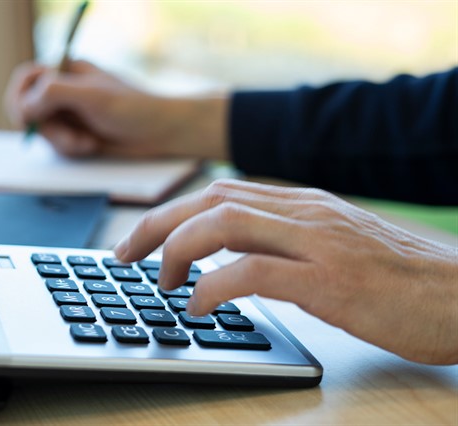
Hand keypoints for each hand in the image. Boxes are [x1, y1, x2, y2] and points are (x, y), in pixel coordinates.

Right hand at [4, 60, 228, 159]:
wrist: (164, 133)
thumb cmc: (136, 108)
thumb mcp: (94, 96)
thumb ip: (55, 93)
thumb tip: (25, 106)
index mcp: (66, 71)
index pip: (24, 80)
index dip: (21, 99)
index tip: (29, 117)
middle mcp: (64, 91)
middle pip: (28, 110)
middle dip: (46, 128)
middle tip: (69, 138)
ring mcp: (69, 114)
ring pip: (42, 132)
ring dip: (62, 143)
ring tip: (87, 144)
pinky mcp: (76, 135)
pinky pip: (57, 148)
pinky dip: (71, 151)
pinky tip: (92, 147)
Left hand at [114, 179, 457, 364]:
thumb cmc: (401, 279)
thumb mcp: (336, 246)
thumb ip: (287, 242)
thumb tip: (232, 258)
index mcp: (303, 204)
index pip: (220, 193)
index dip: (171, 212)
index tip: (141, 239)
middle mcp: (305, 213)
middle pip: (209, 201)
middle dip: (156, 225)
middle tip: (125, 255)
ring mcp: (317, 242)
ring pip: (224, 224)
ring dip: (177, 250)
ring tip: (161, 282)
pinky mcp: (330, 280)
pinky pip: (253, 272)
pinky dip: (214, 286)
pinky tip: (199, 306)